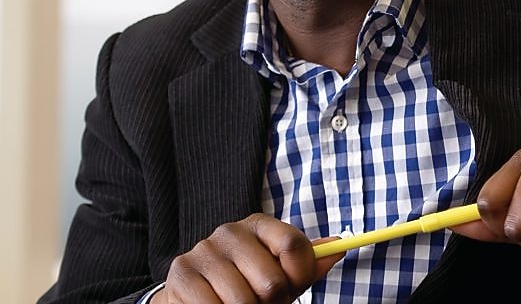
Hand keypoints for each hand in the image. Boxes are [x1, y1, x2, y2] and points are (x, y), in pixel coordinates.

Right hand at [161, 213, 342, 302]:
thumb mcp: (278, 273)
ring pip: (243, 302)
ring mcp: (203, 251)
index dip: (300, 275)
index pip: (293, 245)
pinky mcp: (182, 274)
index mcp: (258, 225)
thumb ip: (306, 264)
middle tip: (262, 303)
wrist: (195, 293)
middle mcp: (230, 231)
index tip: (294, 289)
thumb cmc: (245, 283)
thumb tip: (338, 247)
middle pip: (272, 282)